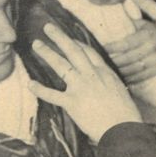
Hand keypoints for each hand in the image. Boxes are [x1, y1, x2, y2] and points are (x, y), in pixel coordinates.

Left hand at [28, 23, 142, 142]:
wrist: (122, 128)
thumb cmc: (126, 115)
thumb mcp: (120, 92)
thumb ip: (109, 86)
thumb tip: (106, 87)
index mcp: (105, 73)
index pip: (88, 52)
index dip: (77, 43)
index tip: (68, 38)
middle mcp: (92, 76)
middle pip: (74, 51)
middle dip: (60, 38)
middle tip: (48, 28)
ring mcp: (81, 87)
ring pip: (61, 65)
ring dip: (48, 53)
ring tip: (36, 44)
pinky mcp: (72, 102)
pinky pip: (52, 94)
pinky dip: (40, 89)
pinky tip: (30, 84)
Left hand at [105, 20, 155, 84]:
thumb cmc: (152, 31)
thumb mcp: (142, 24)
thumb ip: (128, 24)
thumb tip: (109, 23)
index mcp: (147, 35)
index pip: (126, 44)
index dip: (113, 47)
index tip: (103, 49)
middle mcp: (153, 48)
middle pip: (128, 58)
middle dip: (114, 61)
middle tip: (103, 61)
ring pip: (134, 69)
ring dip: (120, 71)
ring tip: (110, 70)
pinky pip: (141, 77)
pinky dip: (130, 78)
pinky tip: (121, 77)